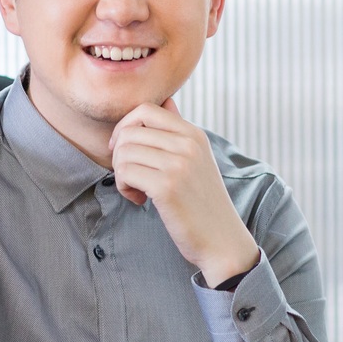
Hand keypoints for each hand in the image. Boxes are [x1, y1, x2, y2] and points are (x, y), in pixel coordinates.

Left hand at [108, 100, 260, 286]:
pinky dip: (125, 188)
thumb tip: (166, 100)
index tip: (124, 150)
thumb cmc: (203, 203)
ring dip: (122, 174)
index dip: (125, 127)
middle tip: (131, 176)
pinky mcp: (166, 187)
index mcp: (194, 134)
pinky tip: (140, 200)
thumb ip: (179, 131)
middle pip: (129, 131)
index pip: (145, 109)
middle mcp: (188, 144)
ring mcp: (178, 164)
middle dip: (119, 154)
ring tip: (137, 190)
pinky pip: (125, 173)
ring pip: (123, 152)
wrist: (223, 240)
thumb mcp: (198, 159)